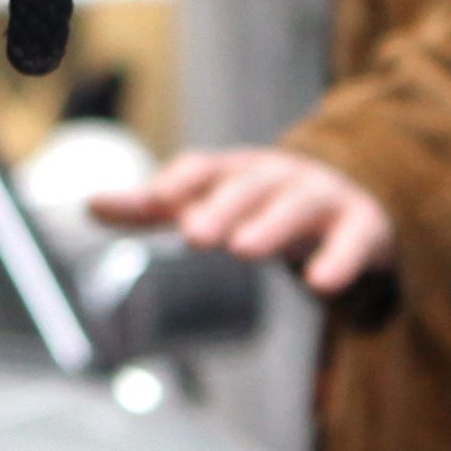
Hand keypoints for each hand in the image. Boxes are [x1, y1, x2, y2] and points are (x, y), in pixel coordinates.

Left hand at [90, 145, 393, 296]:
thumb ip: (154, 207)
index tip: (158, 197)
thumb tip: (88, 205)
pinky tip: (320, 284)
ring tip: (243, 249)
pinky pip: (352, 240)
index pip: (206, 166)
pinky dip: (338, 259)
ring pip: (297, 205)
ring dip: (271, 224)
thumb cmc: (265, 202)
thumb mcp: (212, 200)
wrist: (354, 197)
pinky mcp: (362, 226)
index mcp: (238, 169)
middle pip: (249, 186)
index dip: (183, 179)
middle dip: (222, 206)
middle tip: (194, 234)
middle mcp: (279, 176)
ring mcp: (323, 197)